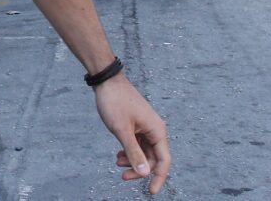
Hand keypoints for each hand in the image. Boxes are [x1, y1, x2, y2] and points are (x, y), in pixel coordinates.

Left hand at [95, 74, 170, 194]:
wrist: (107, 81)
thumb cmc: (115, 102)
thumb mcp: (122, 130)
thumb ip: (134, 152)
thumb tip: (145, 173)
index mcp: (157, 131)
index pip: (164, 161)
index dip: (158, 178)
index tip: (150, 192)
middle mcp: (155, 130)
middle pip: (153, 158)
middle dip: (140, 169)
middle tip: (123, 177)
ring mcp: (146, 127)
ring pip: (144, 152)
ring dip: (133, 160)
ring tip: (117, 162)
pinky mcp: (137, 124)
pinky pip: (138, 144)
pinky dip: (129, 151)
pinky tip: (119, 154)